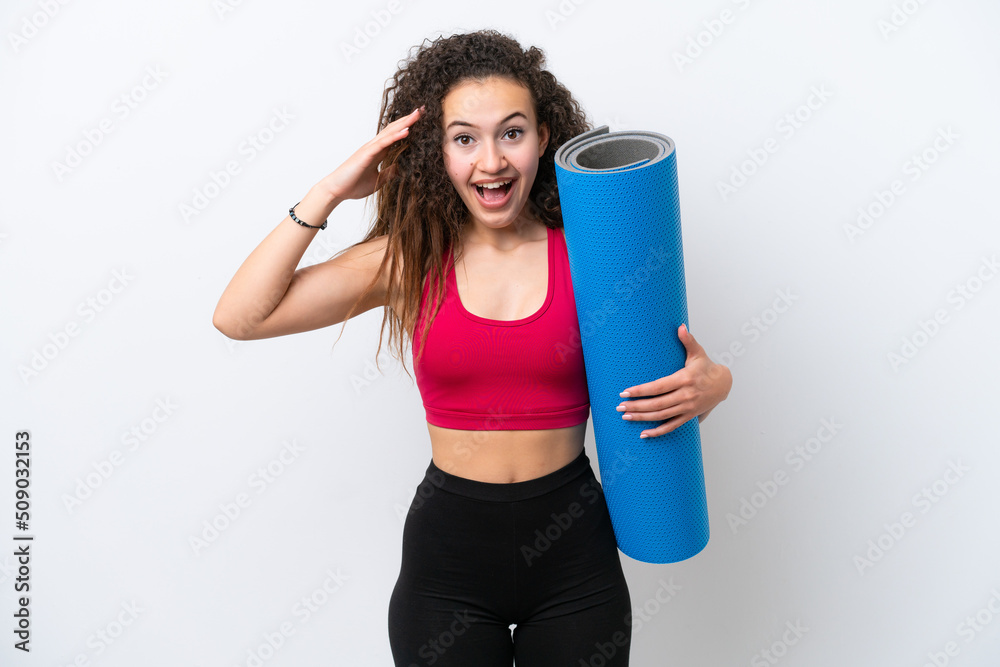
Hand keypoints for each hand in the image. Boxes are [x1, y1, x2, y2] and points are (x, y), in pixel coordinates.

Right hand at [316, 106, 423, 200]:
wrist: (336, 190)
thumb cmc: (353, 185)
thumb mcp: (379, 180)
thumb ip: (390, 173)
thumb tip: (402, 169)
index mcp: (379, 152)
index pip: (396, 136)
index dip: (408, 127)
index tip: (422, 120)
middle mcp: (375, 147)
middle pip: (395, 129)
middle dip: (409, 119)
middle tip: (423, 109)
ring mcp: (370, 149)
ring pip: (390, 132)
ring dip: (405, 123)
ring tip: (418, 114)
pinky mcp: (366, 154)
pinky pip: (383, 143)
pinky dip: (396, 137)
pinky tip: (407, 131)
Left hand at [615, 324, 731, 437]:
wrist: (724, 384)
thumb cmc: (706, 367)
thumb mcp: (698, 353)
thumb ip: (688, 340)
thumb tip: (681, 326)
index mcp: (685, 379)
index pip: (658, 387)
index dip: (640, 391)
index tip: (625, 392)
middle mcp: (686, 395)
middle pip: (657, 404)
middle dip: (636, 406)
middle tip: (619, 407)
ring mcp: (687, 408)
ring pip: (661, 416)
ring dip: (642, 418)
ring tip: (626, 416)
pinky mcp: (689, 416)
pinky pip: (672, 426)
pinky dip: (658, 432)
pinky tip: (644, 434)